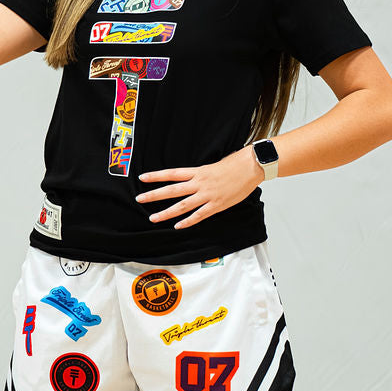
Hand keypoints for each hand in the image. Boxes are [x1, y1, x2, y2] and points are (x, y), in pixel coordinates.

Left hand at [135, 147, 261, 227]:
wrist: (251, 167)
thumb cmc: (235, 164)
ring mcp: (207, 195)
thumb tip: (191, 179)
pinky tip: (178, 226)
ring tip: (153, 218)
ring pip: (182, 205)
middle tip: (140, 199)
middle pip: (172, 190)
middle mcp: (199, 183)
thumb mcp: (213, 165)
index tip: (143, 178)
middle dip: (154, 195)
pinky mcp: (217, 205)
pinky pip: (199, 215)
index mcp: (198, 171)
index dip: (156, 176)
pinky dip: (188, 221)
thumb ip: (200, 174)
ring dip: (166, 212)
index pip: (172, 173)